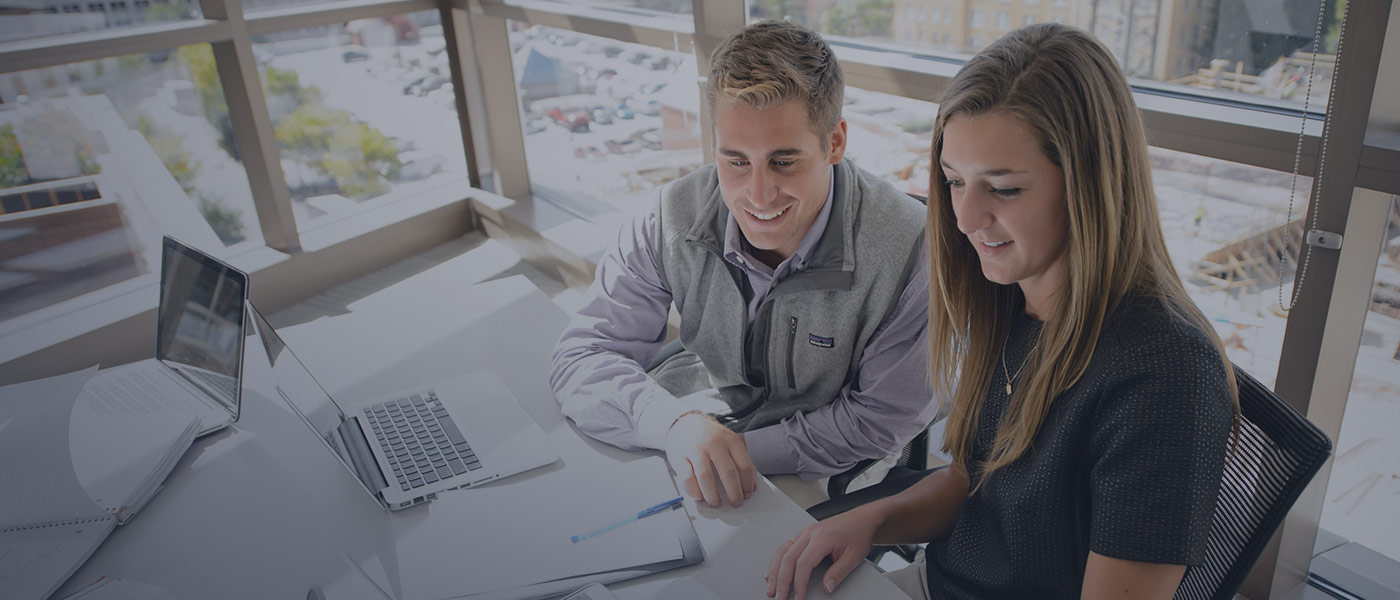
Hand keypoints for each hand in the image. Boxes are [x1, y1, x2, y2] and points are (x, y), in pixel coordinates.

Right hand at [664, 412, 756, 506]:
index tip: (747, 494)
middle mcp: (714, 443)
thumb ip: (741, 462)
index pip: (745, 465)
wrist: (685, 424)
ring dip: (712, 495)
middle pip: (728, 472)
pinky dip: (693, 490)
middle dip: (734, 492)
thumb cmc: (710, 437)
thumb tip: (751, 485)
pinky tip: (699, 497)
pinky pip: (687, 477)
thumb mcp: (729, 444)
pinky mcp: (681, 457)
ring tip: (716, 503)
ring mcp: (697, 449)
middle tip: (736, 502)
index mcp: (730, 440)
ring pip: (706, 477)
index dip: (748, 484)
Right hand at [764, 508, 879, 599]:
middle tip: (779, 597)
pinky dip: (776, 560)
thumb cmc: (859, 533)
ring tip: (771, 587)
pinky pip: (785, 547)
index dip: (799, 583)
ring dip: (775, 571)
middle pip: (788, 559)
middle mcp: (810, 533)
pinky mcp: (804, 534)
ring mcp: (805, 532)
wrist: (862, 519)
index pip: (804, 563)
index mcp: (822, 537)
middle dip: (782, 581)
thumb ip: (838, 573)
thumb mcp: (854, 556)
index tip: (799, 597)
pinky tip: (773, 571)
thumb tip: (826, 587)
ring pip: (783, 552)